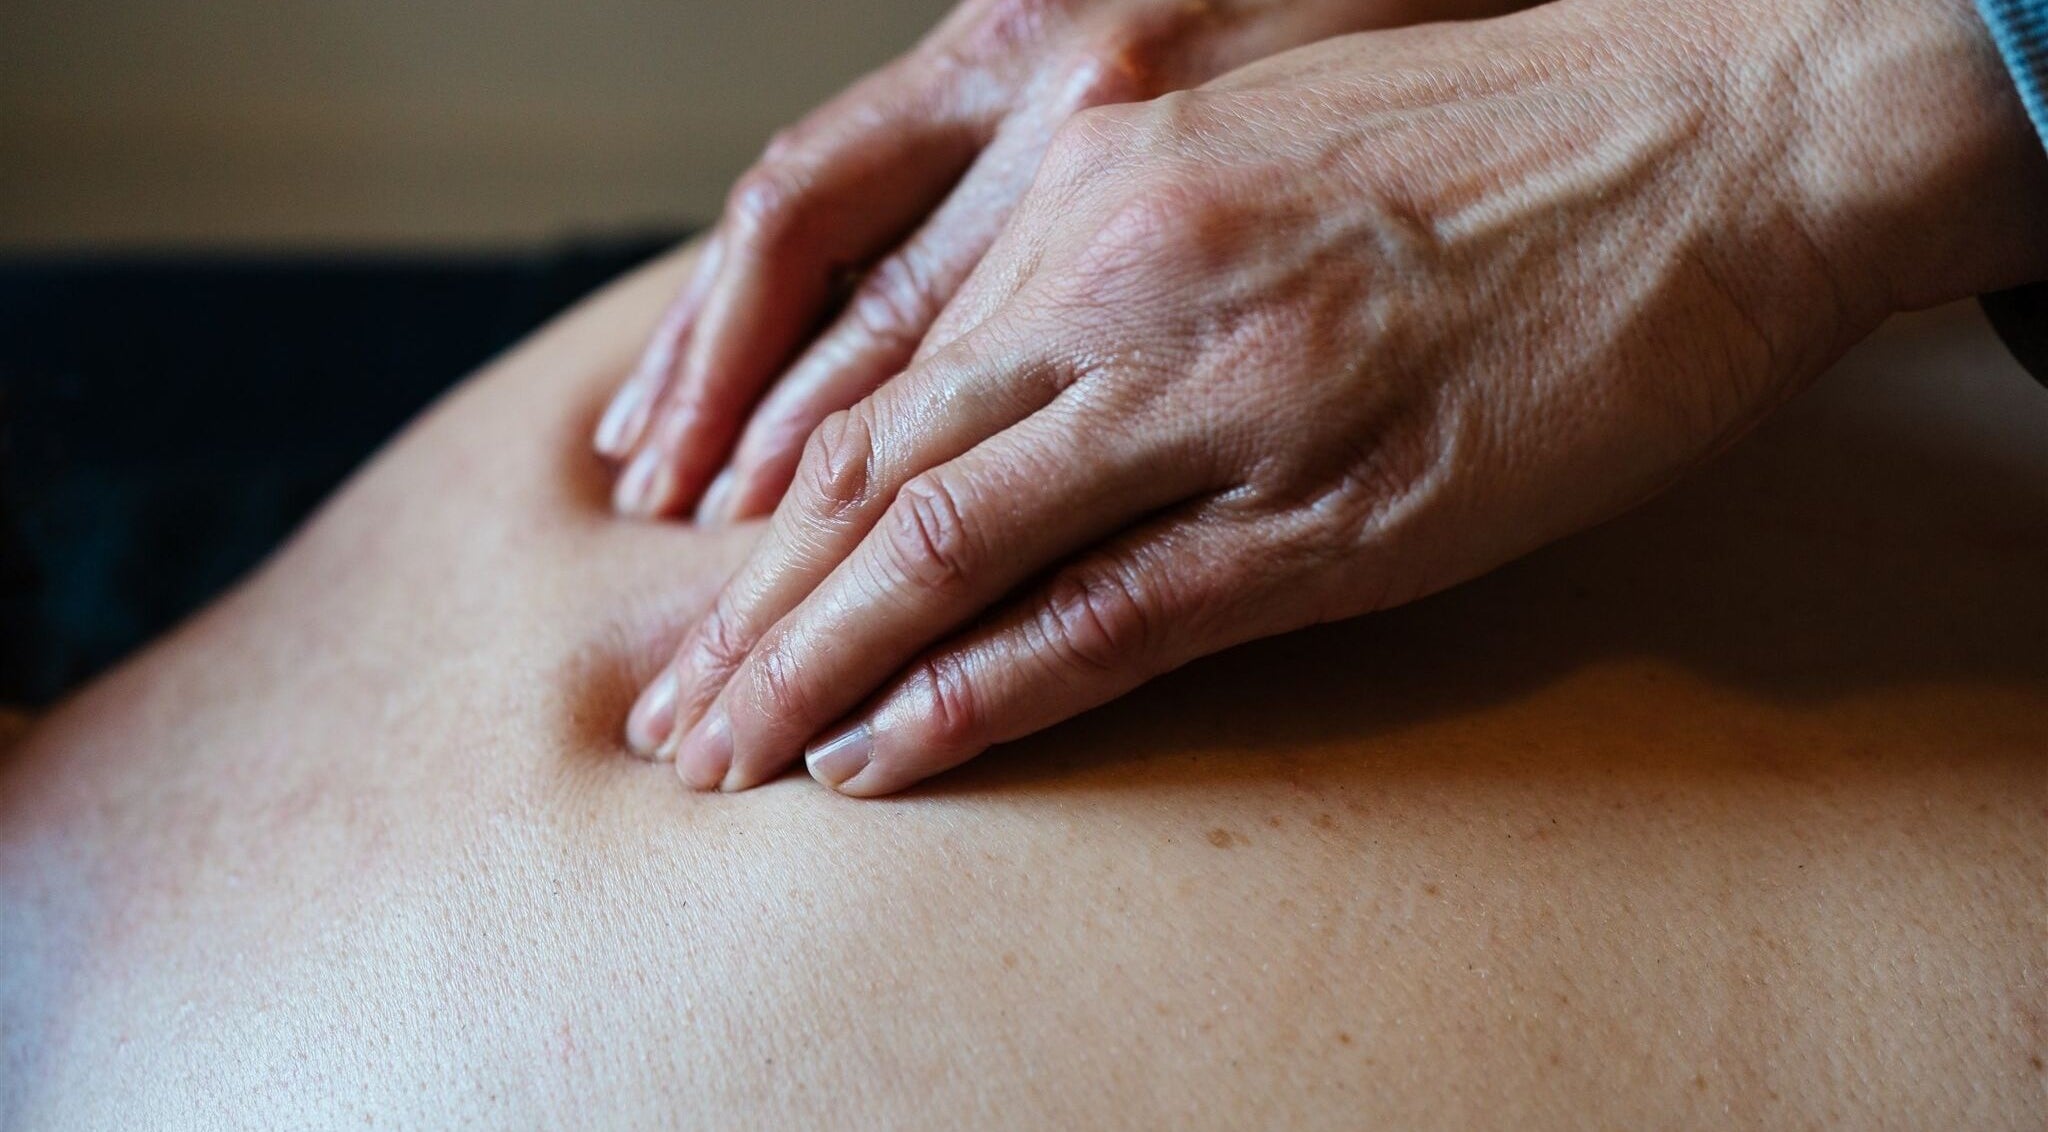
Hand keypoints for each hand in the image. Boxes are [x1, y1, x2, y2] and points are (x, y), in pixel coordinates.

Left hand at [625, 0, 2047, 793]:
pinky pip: (1105, 624)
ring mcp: (1221, 400)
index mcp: (1103, 193)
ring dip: (821, 673)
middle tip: (677, 718)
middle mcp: (1127, 285)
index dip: (772, 512)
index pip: (876, 380)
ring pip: (949, 551)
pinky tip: (888, 761)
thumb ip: (1112, 254)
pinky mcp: (1329, 511)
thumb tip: (1006, 375)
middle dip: (757, 617)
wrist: (1713, 134)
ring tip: (733, 761)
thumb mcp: (1255, 151)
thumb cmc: (1497, 141)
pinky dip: (977, 701)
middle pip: (873, 476)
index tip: (709, 602)